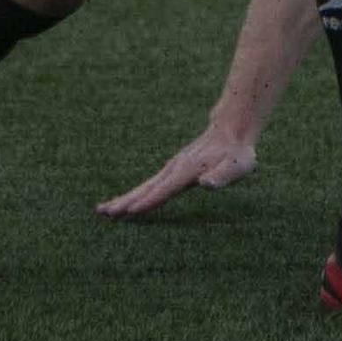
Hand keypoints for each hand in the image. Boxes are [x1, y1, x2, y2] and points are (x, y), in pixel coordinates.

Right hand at [94, 124, 258, 217]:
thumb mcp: (238, 166)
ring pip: (146, 186)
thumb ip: (222, 176)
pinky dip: (137, 193)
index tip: (129, 212)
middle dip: (125, 201)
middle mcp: (176, 168)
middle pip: (147, 188)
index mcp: (188, 170)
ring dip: (125, 198)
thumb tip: (206, 184)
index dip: (148, 201)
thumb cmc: (237, 152)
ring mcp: (173, 167)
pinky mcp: (174, 168)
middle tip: (103, 212)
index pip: (165, 189)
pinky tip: (130, 200)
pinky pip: (152, 184)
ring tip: (105, 209)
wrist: (233, 128)